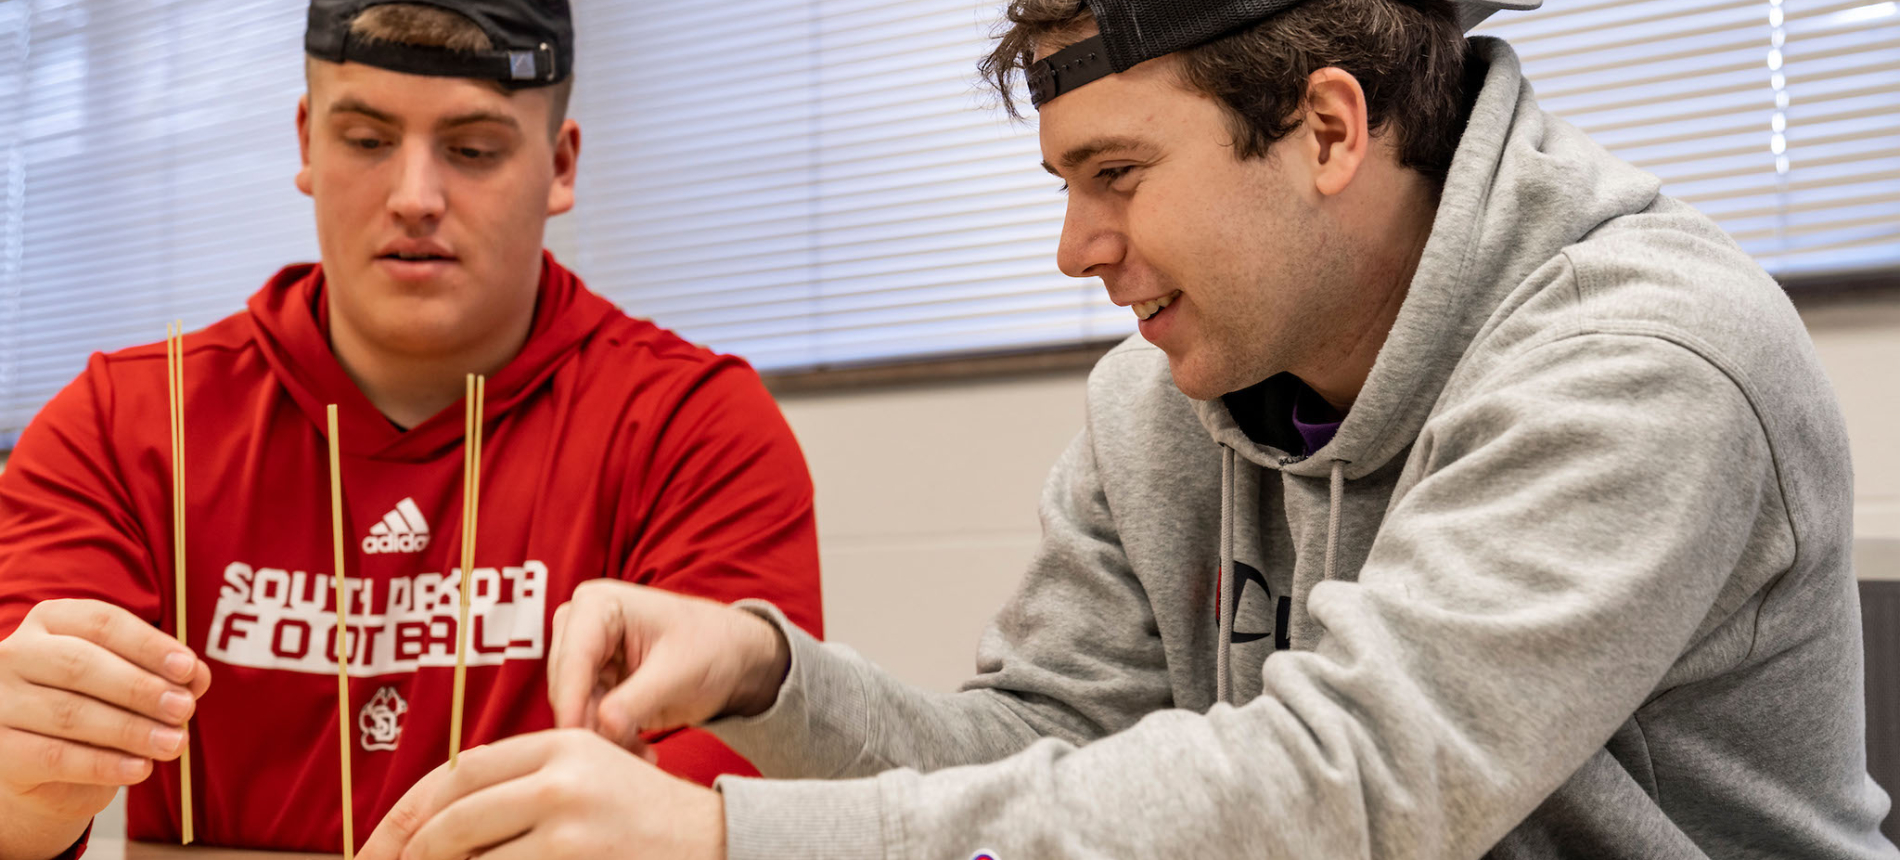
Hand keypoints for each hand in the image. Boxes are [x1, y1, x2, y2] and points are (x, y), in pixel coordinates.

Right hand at [0, 599, 210, 829]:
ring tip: (173, 743)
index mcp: (52, 622)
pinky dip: (104, 765)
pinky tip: (140, 769)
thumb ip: (165, 674)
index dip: (149, 645)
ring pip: (69, 713)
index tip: (188, 668)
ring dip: (130, 730)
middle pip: (81, 665)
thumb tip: (196, 676)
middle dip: (140, 688)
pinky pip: (55, 757)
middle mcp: (16, 655)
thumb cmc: (97, 709)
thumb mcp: (132, 684)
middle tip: (184, 709)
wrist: (45, 770)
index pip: (102, 623)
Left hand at [359, 729, 725, 859]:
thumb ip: (521, 787)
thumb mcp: (587, 780)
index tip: (376, 848)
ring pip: (471, 859)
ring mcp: (570, 826)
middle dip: (408, 855)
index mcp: (560, 744)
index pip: (456, 774)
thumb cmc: (644, 821)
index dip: (404, 816)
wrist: (721, 842)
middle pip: (452, 819)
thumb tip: (432, 830)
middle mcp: (561, 778)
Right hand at [547, 581, 787, 752]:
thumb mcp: (679, 672)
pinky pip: (589, 720)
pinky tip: (644, 753)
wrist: (733, 657)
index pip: (573, 658)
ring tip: (643, 757)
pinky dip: (612, 740)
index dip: (572, 702)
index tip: (578, 741)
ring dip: (603, 738)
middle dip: (590, 724)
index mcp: (598, 604)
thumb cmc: (712, 647)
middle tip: (621, 757)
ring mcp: (586, 657)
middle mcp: (581, 626)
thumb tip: (602, 726)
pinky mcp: (595, 684)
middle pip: (565, 686)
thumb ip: (638, 699)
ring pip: (574, 708)